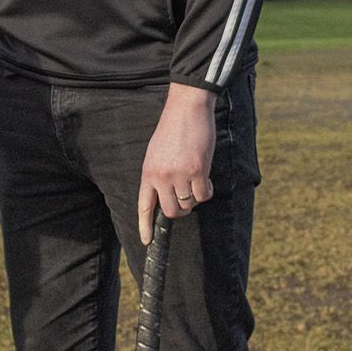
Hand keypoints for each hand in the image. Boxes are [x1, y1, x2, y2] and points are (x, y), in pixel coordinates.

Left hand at [137, 83, 216, 243]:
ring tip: (197, 181)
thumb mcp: (157, 153)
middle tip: (188, 197)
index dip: (145, 226)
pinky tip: (206, 178)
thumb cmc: (173, 129)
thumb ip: (159, 174)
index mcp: (148, 173)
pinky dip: (207, 190)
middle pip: (171, 211)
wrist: (186, 109)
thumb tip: (168, 195)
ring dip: (195, 198)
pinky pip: (203, 195)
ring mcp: (179, 175)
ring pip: (188, 204)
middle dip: (181, 210)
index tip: (146, 241)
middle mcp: (161, 177)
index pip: (144, 206)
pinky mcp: (196, 170)